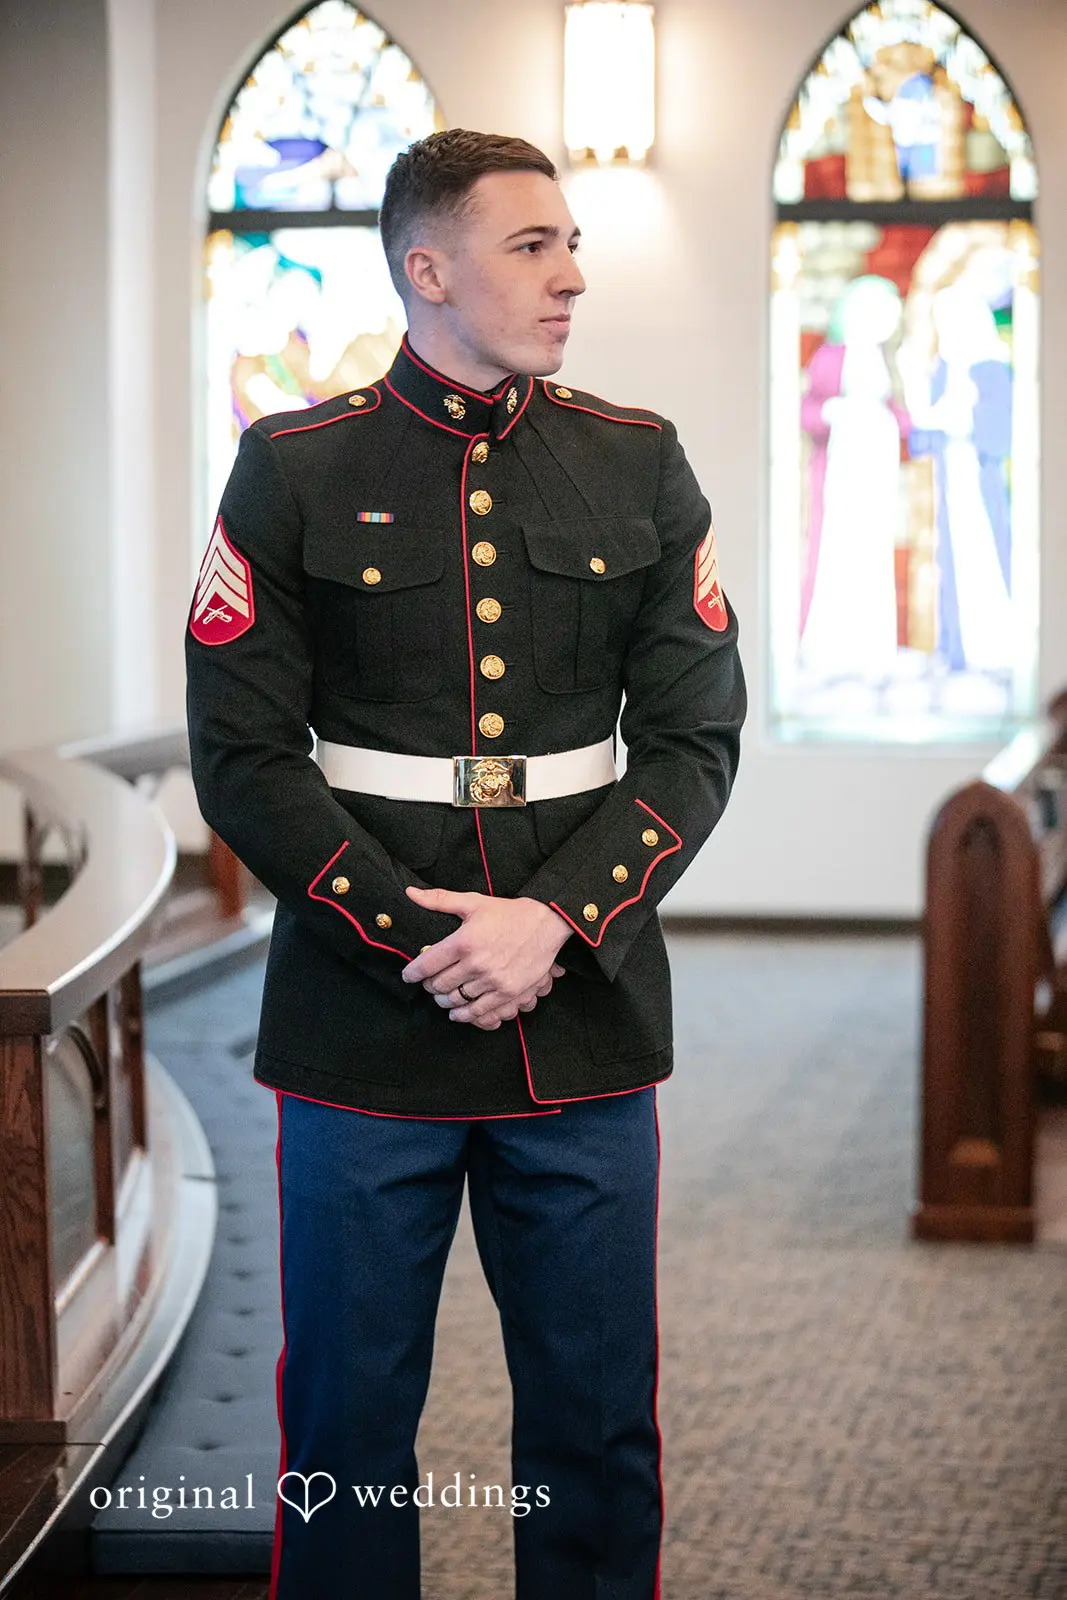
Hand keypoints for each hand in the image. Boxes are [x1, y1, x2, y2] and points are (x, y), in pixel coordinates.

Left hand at [400, 889, 570, 1028]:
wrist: (546, 924)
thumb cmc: (508, 913)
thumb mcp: (473, 902)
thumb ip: (439, 899)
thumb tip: (410, 893)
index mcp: (463, 941)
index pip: (426, 965)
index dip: (412, 973)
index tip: (408, 976)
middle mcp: (476, 964)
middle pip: (439, 985)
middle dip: (429, 986)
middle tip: (429, 983)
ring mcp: (493, 981)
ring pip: (456, 1000)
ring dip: (444, 1001)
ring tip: (442, 996)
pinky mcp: (507, 993)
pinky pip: (479, 1012)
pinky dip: (464, 1015)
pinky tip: (457, 1012)